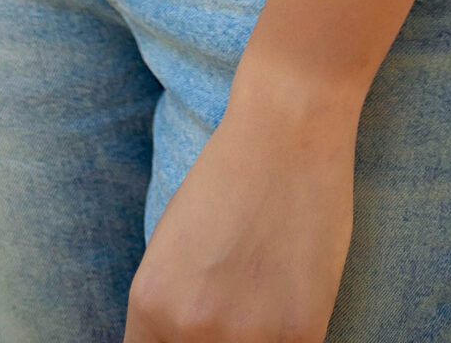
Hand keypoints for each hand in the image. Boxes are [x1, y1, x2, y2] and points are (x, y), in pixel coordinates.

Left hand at [123, 84, 355, 342]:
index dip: (176, 342)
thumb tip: (180, 341)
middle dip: (213, 340)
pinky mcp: (300, 334)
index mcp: (150, 306)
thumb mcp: (170, 245)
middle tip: (235, 302)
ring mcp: (247, 337)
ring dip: (255, 338)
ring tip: (265, 295)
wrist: (287, 129)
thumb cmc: (228, 176)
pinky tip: (294, 292)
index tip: (194, 331)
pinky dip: (290, 334)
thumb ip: (170, 308)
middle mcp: (190, 329)